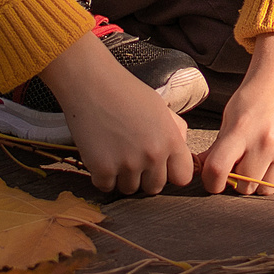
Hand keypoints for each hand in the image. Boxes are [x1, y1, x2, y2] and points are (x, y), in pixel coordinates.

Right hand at [40, 33, 193, 195]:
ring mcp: (128, 165)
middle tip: (131, 156)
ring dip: (122, 177)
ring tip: (114, 151)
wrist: (91, 84)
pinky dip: (101, 176)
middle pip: (155, 188)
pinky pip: (105, 187)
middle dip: (145, 177)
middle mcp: (153, 156)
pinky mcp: (102, 170)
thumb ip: (175, 131)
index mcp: (171, 140)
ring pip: (129, 189)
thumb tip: (182, 150)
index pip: (182, 177)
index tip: (159, 165)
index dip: (170, 172)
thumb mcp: (161, 108)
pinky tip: (100, 154)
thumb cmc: (125, 92)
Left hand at [197, 34, 273, 194]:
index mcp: (241, 129)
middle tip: (241, 168)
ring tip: (260, 166)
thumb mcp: (231, 114)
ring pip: (267, 190)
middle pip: (244, 186)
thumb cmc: (257, 92)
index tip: (214, 181)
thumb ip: (219, 145)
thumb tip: (204, 170)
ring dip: (260, 184)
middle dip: (238, 181)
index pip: (218, 170)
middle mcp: (265, 141)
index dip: (211, 182)